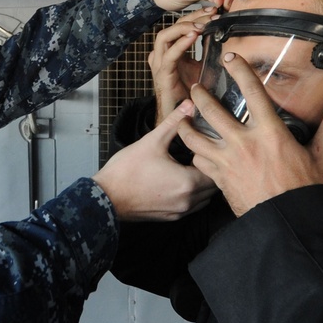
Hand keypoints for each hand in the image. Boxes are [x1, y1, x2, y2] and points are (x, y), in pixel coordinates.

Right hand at [93, 101, 216, 220]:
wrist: (106, 198)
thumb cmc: (127, 171)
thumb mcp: (151, 142)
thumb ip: (174, 123)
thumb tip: (189, 105)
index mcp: (188, 183)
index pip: (215, 170)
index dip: (212, 156)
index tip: (205, 147)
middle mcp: (188, 201)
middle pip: (213, 187)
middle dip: (210, 171)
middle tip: (201, 156)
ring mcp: (179, 212)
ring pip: (203, 200)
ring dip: (202, 186)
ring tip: (192, 170)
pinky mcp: (169, 218)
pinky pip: (190, 208)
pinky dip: (191, 196)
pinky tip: (179, 183)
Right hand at [148, 7, 218, 123]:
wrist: (179, 118)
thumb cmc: (190, 97)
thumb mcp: (203, 70)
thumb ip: (210, 55)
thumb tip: (230, 43)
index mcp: (172, 51)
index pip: (181, 26)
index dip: (196, 15)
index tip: (214, 11)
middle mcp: (163, 55)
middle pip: (173, 26)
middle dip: (191, 17)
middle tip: (211, 14)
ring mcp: (160, 64)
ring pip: (165, 36)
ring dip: (183, 27)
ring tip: (201, 24)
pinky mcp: (162, 75)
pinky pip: (169, 54)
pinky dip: (181, 43)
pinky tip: (194, 36)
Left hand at [181, 53, 322, 216]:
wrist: (285, 222)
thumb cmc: (303, 190)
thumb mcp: (322, 155)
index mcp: (269, 132)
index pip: (252, 91)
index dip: (239, 70)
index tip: (230, 58)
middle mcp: (244, 143)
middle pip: (212, 111)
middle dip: (201, 96)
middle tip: (196, 88)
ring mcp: (228, 162)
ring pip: (196, 137)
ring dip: (187, 125)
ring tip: (183, 117)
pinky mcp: (219, 179)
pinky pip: (199, 161)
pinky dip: (195, 154)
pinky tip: (194, 150)